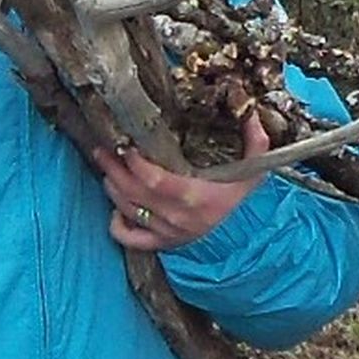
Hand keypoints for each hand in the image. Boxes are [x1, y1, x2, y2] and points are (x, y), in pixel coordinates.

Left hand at [93, 114, 269, 251]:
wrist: (251, 242)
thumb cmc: (248, 205)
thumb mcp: (255, 172)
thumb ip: (255, 143)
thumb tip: (251, 114)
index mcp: (194, 197)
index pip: (154, 180)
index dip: (134, 163)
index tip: (125, 146)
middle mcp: (175, 216)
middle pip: (132, 192)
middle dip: (113, 169)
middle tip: (102, 150)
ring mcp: (166, 232)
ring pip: (127, 209)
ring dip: (113, 188)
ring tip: (107, 168)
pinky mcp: (162, 244)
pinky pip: (130, 239)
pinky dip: (117, 224)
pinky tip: (116, 207)